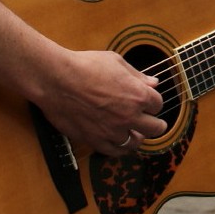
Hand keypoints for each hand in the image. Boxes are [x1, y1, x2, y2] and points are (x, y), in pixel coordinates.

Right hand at [36, 49, 165, 156]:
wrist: (56, 79)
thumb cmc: (84, 66)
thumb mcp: (115, 61)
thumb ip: (137, 75)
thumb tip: (153, 82)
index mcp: (137, 95)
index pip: (158, 104)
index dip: (153, 102)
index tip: (148, 101)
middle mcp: (129, 116)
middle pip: (155, 128)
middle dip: (156, 124)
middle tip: (153, 123)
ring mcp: (112, 131)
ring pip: (135, 143)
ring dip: (137, 137)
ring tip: (134, 133)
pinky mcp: (95, 140)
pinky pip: (115, 152)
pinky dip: (119, 148)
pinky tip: (118, 142)